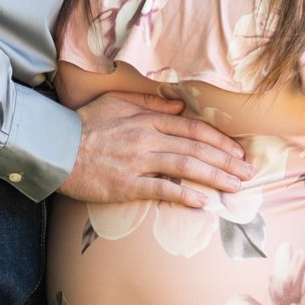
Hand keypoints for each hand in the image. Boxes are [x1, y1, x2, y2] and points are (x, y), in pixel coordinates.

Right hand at [57, 91, 252, 208]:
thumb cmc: (85, 125)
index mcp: (148, 119)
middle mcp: (148, 138)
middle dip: (227, 161)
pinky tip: (203, 202)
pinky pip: (162, 190)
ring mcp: (138, 162)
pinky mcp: (127, 185)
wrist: (55, 147)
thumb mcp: (118, 103)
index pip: (194, 128)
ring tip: (236, 186)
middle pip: (197, 148)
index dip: (220, 140)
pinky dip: (184, 195)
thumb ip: (150, 104)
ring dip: (215, 177)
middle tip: (249, 172)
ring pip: (186, 167)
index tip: (238, 151)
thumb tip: (179, 107)